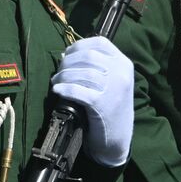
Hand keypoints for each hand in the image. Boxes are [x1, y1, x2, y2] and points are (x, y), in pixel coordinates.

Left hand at [50, 36, 133, 167]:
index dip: (79, 45)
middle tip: (59, 71)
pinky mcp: (102, 104)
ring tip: (56, 82)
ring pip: (83, 72)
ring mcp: (114, 88)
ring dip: (64, 76)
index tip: (67, 53)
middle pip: (89, 56)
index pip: (100, 43)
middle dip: (68, 62)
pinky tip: (58, 90)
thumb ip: (94, 67)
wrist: (117, 138)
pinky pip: (78, 90)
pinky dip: (65, 88)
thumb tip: (64, 55)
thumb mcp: (110, 82)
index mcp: (124, 64)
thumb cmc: (109, 107)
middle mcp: (121, 73)